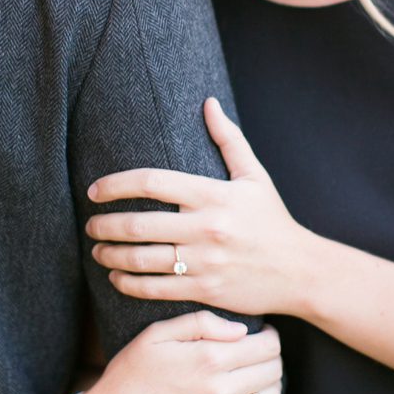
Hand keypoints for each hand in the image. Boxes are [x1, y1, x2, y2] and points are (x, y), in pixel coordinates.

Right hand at [66, 311, 282, 393]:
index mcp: (208, 359)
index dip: (270, 336)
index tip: (262, 334)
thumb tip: (240, 330)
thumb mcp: (155, 335)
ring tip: (256, 374)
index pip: (267, 346)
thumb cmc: (130, 374)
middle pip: (274, 369)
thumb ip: (200, 322)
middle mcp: (221, 390)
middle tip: (259, 352)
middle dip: (272, 356)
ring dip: (270, 382)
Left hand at [85, 97, 320, 317]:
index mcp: (213, 195)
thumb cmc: (273, 220)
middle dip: (104, 225)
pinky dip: (127, 283)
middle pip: (137, 224)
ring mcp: (205, 261)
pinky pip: (154, 289)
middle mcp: (206, 227)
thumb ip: (228, 140)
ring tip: (98, 249)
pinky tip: (116, 277)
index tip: (94, 191)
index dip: (114, 185)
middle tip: (90, 225)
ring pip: (141, 259)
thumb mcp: (254, 177)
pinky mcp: (206, 290)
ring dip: (110, 255)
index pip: (151, 182)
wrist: (303, 271)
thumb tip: (208, 102)